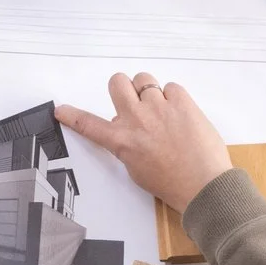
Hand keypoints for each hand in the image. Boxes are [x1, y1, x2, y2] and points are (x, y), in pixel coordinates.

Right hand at [56, 74, 234, 217]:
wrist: (203, 185)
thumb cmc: (172, 183)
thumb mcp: (137, 169)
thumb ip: (127, 144)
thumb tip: (127, 125)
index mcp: (121, 141)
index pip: (89, 124)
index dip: (72, 116)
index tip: (61, 110)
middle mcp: (136, 119)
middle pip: (117, 82)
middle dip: (123, 88)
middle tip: (134, 100)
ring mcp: (158, 107)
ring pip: (144, 79)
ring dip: (149, 90)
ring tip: (162, 109)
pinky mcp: (182, 101)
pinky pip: (171, 86)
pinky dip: (174, 97)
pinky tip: (181, 115)